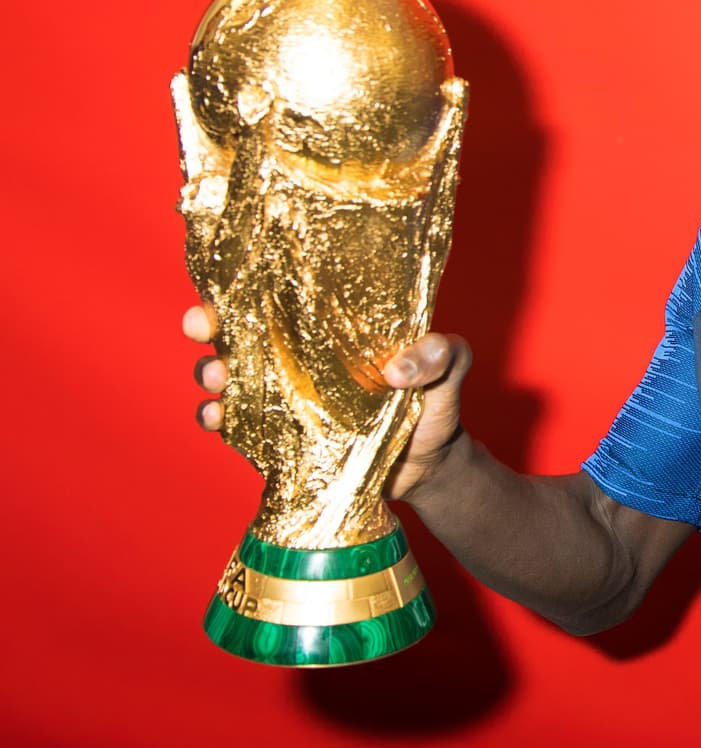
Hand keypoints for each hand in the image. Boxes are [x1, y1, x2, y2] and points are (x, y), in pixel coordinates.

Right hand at [184, 304, 472, 501]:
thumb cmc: (437, 400)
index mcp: (333, 328)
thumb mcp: (450, 366)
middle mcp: (300, 357)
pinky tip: (218, 418)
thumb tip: (398, 371)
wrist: (430, 464)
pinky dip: (218, 420)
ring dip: (212, 373)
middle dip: (209, 324)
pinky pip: (236, 426)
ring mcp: (285, 397)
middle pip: (239, 331)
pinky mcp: (279, 437)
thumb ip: (441, 354)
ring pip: (228, 377)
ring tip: (218, 378)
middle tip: (203, 326)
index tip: (225, 284)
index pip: (283, 296)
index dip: (247, 286)